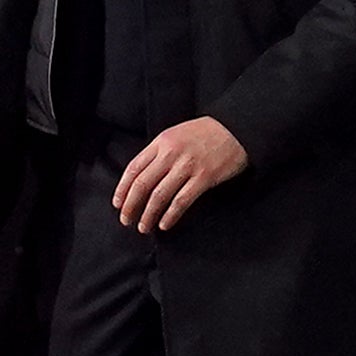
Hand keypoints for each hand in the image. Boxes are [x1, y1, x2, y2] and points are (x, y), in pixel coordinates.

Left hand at [111, 117, 248, 231]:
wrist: (237, 128)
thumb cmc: (206, 133)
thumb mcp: (176, 134)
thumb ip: (159, 152)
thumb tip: (142, 177)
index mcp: (161, 142)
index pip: (133, 168)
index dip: (123, 189)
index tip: (118, 204)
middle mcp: (171, 154)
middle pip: (142, 184)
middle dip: (131, 206)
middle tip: (126, 220)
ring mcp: (187, 166)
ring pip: (159, 196)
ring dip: (148, 215)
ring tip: (144, 227)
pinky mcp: (204, 178)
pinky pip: (181, 201)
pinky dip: (170, 216)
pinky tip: (164, 224)